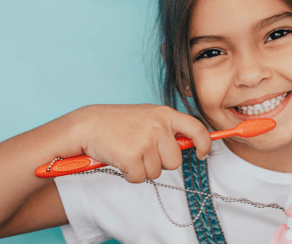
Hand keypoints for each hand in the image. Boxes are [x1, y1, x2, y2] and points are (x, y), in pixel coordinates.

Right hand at [74, 104, 210, 182]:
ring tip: (128, 152)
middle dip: (160, 163)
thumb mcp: (147, 117)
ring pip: (156, 173)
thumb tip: (192, 145)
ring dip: (142, 169)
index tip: (201, 154)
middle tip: (141, 151)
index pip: (197, 129)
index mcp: (165, 114)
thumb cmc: (117, 123)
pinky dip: (129, 174)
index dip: (204, 144)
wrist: (87, 125)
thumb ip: (168, 128)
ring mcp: (146, 141)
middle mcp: (159, 126)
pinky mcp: (132, 156)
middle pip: (175, 162)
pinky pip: (139, 178)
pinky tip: (120, 160)